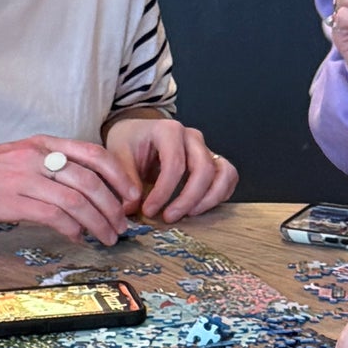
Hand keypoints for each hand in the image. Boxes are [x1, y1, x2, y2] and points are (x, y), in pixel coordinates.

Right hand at [0, 135, 135, 242]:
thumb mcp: (18, 158)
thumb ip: (48, 167)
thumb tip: (82, 191)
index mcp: (42, 143)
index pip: (93, 153)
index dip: (118, 176)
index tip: (131, 196)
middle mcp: (37, 156)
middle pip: (91, 180)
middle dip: (114, 206)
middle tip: (123, 225)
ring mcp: (24, 178)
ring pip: (77, 200)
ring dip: (99, 223)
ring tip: (107, 237)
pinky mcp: (11, 201)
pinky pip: (54, 216)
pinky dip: (72, 229)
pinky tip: (77, 238)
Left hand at [104, 116, 237, 221]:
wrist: (138, 133)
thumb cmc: (130, 142)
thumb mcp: (119, 155)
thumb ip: (125, 179)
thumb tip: (132, 206)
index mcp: (169, 130)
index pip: (175, 164)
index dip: (163, 192)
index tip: (148, 210)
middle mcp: (192, 137)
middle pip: (204, 169)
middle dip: (188, 199)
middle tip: (169, 217)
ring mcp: (205, 148)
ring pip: (222, 173)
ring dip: (209, 199)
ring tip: (189, 214)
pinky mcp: (212, 160)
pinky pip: (228, 176)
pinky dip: (221, 194)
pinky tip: (200, 207)